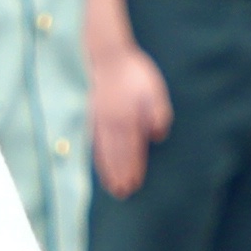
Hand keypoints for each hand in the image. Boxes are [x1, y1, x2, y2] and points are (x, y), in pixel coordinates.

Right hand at [91, 45, 172, 201]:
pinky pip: (94, 143)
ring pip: (104, 152)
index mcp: (129, 119)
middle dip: (121, 175)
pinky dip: (97, 157)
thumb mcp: (154, 89)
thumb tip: (158, 135)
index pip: (132, 150)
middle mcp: (112, 124)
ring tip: (111, 186)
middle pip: (117, 155)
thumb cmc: (134, 72)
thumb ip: (157, 112)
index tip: (134, 184)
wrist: (108, 56)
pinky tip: (99, 165)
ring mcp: (100, 121)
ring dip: (108, 171)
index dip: (134, 168)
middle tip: (123, 193)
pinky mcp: (92, 117)